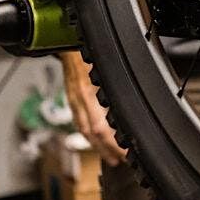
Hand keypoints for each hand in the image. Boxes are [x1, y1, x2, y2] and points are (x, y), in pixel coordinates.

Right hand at [59, 51, 126, 165]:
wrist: (65, 39)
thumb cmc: (87, 50)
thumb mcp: (108, 65)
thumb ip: (118, 84)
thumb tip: (135, 100)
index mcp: (88, 94)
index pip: (100, 128)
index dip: (112, 144)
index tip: (126, 152)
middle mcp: (79, 100)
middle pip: (92, 134)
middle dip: (106, 150)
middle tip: (121, 160)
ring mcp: (73, 100)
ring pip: (84, 130)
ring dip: (98, 146)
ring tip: (110, 157)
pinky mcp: (71, 98)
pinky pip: (79, 121)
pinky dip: (89, 134)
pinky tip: (95, 139)